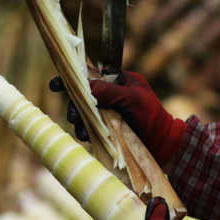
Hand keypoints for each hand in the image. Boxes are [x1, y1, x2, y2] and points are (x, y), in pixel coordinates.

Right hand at [49, 72, 185, 165]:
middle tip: (74, 116)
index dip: (72, 78)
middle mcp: (109, 95)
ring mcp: (107, 112)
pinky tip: (86, 137)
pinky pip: (88, 128)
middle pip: (82, 96)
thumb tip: (87, 87)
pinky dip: (84, 132)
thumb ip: (110, 92)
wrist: (163, 144)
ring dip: (78, 120)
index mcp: (116, 81)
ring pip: (83, 113)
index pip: (90, 76)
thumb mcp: (133, 99)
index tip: (55, 85)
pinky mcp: (106, 129)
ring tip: (81, 129)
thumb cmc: (152, 116)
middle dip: (74, 105)